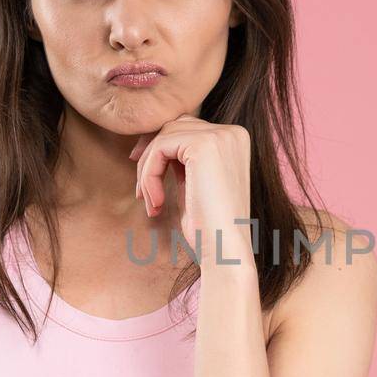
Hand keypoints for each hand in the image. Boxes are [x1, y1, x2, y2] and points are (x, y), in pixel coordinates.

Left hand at [128, 115, 251, 266]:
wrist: (225, 250)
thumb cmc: (209, 226)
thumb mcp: (196, 183)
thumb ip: (183, 159)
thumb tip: (154, 141)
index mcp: (236, 139)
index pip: (187, 127)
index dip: (159, 147)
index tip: (142, 172)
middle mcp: (233, 132)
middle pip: (173, 126)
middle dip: (150, 155)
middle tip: (140, 189)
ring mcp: (220, 136)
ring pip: (163, 137)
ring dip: (148, 171)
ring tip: (151, 202)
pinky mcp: (204, 145)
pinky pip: (160, 149)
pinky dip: (149, 176)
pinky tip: (156, 203)